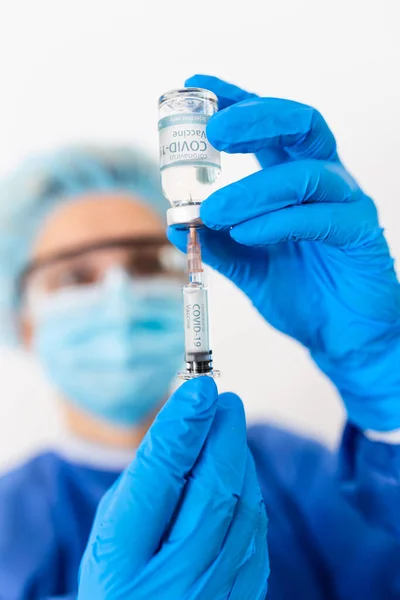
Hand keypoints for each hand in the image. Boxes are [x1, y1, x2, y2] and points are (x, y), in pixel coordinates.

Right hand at [77, 377, 268, 599]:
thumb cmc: (121, 571)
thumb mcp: (112, 527)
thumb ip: (147, 479)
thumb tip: (189, 422)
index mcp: (121, 562)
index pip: (158, 479)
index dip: (182, 428)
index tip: (200, 387)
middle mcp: (171, 581)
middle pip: (211, 489)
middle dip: (222, 434)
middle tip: (224, 399)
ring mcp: (213, 594)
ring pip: (243, 507)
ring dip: (239, 458)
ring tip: (227, 431)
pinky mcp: (244, 597)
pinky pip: (257, 532)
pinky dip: (249, 491)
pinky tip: (237, 473)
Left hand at [169, 75, 399, 430]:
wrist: (342, 337)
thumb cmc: (301, 295)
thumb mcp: (248, 268)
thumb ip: (217, 245)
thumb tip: (175, 224)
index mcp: (292, 182)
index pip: (267, 127)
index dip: (236, 99)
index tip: (197, 84)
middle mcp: (322, 181)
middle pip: (298, 123)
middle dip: (254, 117)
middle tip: (213, 130)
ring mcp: (345, 202)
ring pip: (304, 172)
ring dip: (252, 189)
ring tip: (214, 211)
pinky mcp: (359, 231)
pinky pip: (320, 215)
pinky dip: (277, 221)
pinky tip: (247, 234)